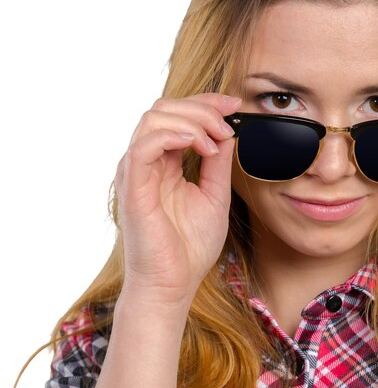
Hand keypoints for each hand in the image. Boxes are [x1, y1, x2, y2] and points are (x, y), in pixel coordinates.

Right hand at [114, 92, 241, 306]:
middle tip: (230, 121)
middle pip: (164, 109)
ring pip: (153, 118)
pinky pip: (144, 145)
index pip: (178, 117)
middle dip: (202, 107)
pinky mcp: (132, 186)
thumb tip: (227, 133)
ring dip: (191, 120)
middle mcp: (147, 162)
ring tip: (216, 140)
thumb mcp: (214, 196)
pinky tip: (198, 144)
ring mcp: (136, 172)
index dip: (206, 104)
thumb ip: (217, 164)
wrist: (173, 283)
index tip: (235, 106)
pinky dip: (172, 135)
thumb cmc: (190, 247)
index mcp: (165, 164)